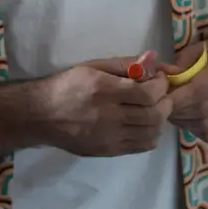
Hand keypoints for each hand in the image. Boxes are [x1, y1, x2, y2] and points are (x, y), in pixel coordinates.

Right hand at [38, 56, 172, 156]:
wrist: (42, 115)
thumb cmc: (67, 85)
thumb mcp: (92, 67)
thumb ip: (124, 64)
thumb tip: (152, 57)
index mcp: (104, 90)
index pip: (147, 94)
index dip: (161, 86)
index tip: (160, 79)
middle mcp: (109, 116)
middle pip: (153, 115)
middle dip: (165, 103)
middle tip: (162, 94)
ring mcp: (110, 137)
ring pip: (151, 134)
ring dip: (160, 120)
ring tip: (155, 109)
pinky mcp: (109, 151)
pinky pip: (141, 146)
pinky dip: (151, 135)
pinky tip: (146, 124)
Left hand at [165, 39, 207, 141]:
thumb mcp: (197, 49)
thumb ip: (181, 62)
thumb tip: (161, 72)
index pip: (200, 89)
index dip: (179, 97)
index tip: (161, 98)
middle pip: (203, 110)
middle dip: (178, 111)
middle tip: (162, 107)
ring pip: (207, 125)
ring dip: (184, 122)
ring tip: (172, 113)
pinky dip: (195, 130)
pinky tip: (187, 119)